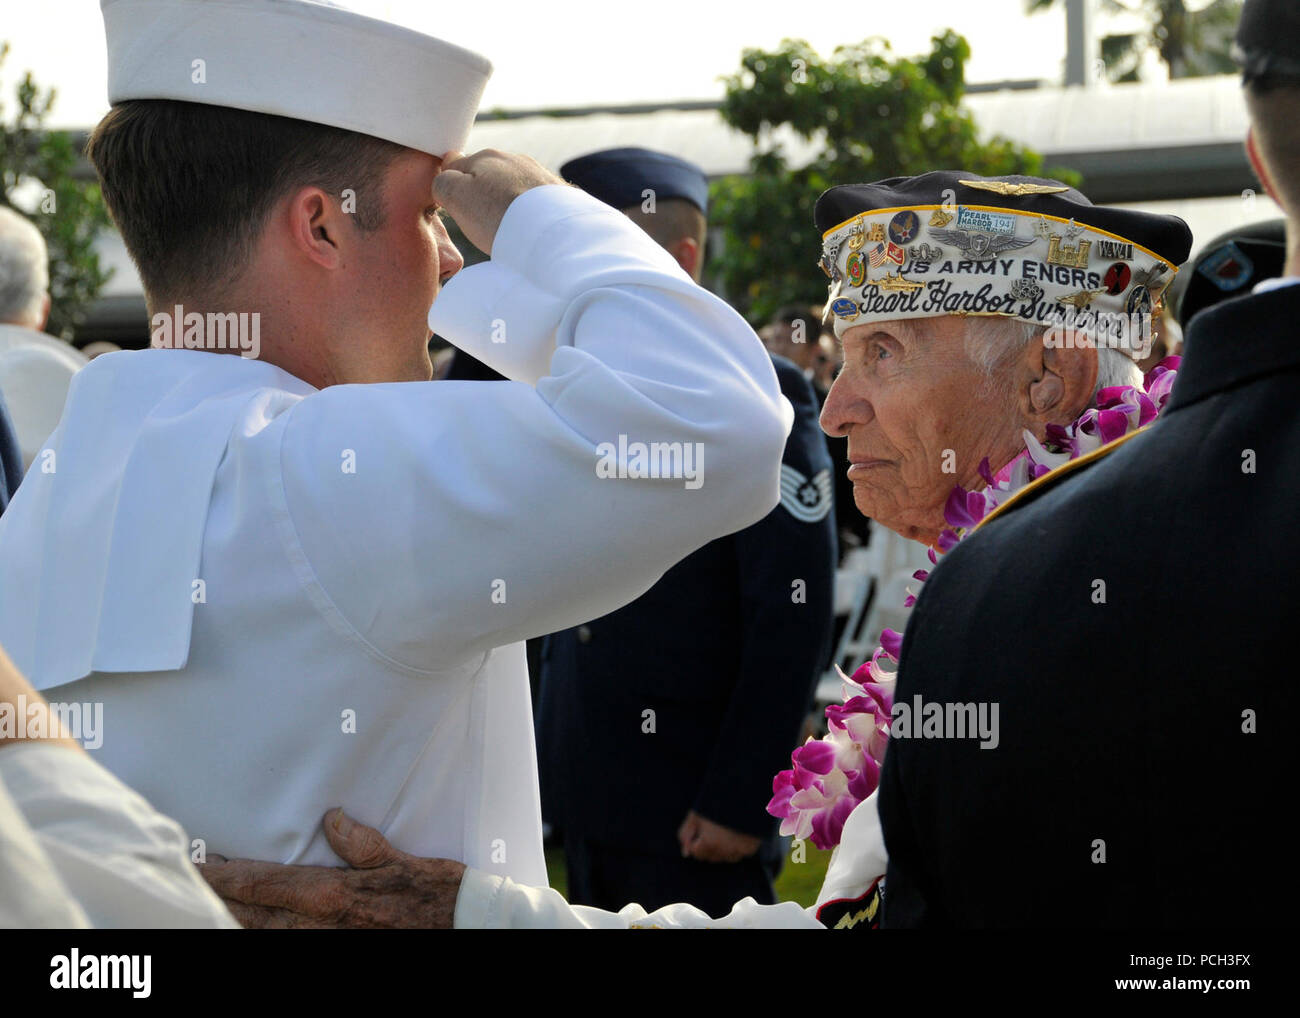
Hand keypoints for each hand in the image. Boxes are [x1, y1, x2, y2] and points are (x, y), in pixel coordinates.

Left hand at [198, 809, 465, 928]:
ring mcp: (323, 945)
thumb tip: (332, 820)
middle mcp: (317, 924)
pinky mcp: (334, 954)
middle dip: (213, 900)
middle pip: (248, 915)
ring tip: (206, 908)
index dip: (220, 875)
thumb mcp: (400, 860)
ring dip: (233, 921)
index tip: (192, 864)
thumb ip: (361, 843)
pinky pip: (287, 947)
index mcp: (330, 893)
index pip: (260, 882)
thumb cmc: (434, 894)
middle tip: (181, 885)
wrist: (463, 928)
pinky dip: (264, 936)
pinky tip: (252, 928)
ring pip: (261, 937)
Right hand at [432, 148, 563, 255]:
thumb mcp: (456, 197)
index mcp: (484, 156)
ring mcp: (538, 174)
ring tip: (509, 229)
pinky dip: (528, 212)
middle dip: (483, 195)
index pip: (455, 166)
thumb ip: (443, 182)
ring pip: (512, 187)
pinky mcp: (559, 194)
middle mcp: (513, 159)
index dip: (452, 188)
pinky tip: (529, 228)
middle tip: (484, 223)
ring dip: (507, 203)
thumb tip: (446, 175)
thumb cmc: (498, 216)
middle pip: (486, 175)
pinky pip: (534, 202)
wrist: (553, 234)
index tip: (458, 210)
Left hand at [676, 809, 761, 862]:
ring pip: (725, 857)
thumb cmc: (714, 802)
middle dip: (708, 846)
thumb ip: (685, 835)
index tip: (702, 826)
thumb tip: (685, 854)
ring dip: (723, 849)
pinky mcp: (750, 848)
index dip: (696, 839)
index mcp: (709, 842)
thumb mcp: (695, 815)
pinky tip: (735, 831)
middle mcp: (725, 850)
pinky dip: (736, 847)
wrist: (742, 792)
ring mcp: (739, 851)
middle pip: (710, 857)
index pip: (696, 852)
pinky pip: (739, 854)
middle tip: (713, 827)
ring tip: (725, 829)